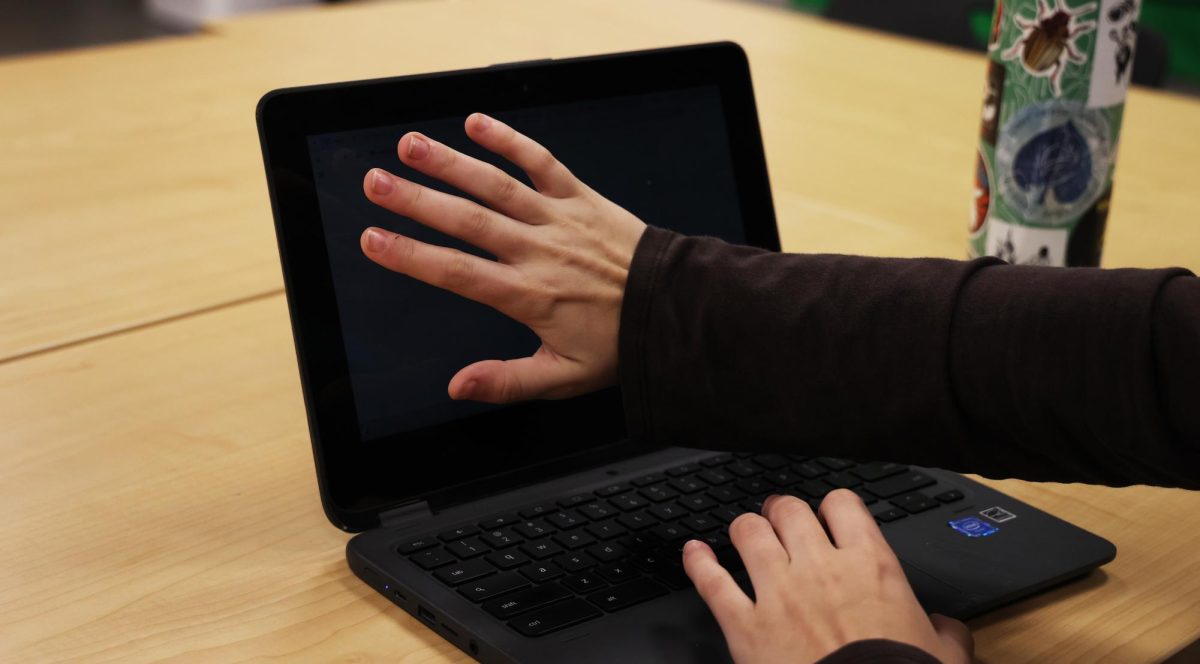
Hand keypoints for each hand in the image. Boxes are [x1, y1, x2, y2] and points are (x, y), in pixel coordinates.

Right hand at [360, 113, 645, 402]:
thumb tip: (457, 386)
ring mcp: (559, 219)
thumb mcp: (563, 378)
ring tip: (411, 146)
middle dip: (417, 201)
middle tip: (374, 182)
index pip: (458, 273)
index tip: (372, 239)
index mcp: (529, 295)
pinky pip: (542, 163)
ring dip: (451, 164)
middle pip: (468, 221)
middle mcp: (539, 251)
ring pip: (498, 185)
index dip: (412, 255)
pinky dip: (511, 140)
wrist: (675, 309)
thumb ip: (507, 381)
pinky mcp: (582, 198)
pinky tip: (477, 122)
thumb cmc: (618, 344)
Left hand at [682, 491, 972, 663]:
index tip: (829, 517)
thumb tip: (945, 628)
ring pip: (748, 533)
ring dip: (744, 529)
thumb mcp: (943, 656)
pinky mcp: (745, 625)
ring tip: (744, 533)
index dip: (832, 507)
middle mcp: (819, 568)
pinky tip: (692, 552)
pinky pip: (712, 582)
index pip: (843, 504)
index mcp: (870, 566)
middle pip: (789, 509)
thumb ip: (943, 632)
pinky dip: (698, 563)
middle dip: (781, 511)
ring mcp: (778, 592)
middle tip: (779, 520)